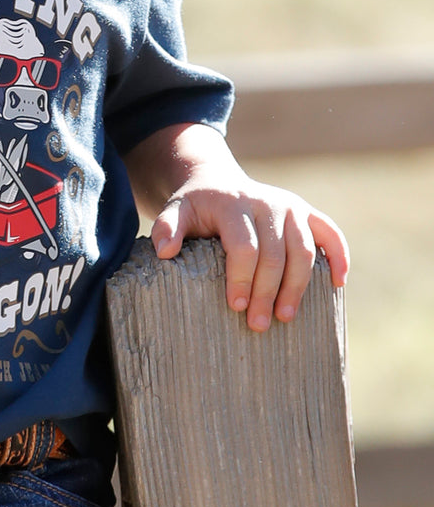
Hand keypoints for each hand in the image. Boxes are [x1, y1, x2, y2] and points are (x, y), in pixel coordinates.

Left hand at [151, 169, 349, 332]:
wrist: (216, 182)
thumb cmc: (194, 207)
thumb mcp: (174, 212)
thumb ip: (167, 229)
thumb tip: (165, 253)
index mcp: (234, 204)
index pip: (244, 246)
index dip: (242, 278)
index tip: (236, 306)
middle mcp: (267, 203)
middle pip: (275, 254)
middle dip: (268, 291)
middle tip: (259, 324)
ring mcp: (291, 206)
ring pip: (305, 250)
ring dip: (299, 286)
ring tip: (286, 316)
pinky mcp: (307, 212)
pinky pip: (330, 233)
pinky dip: (340, 256)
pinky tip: (339, 284)